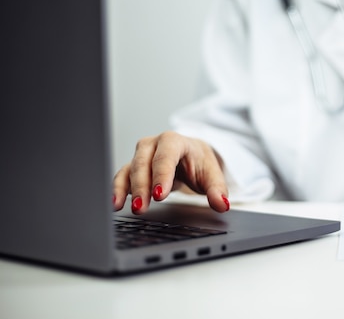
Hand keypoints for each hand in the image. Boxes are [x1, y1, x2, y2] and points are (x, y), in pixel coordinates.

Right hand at [112, 131, 229, 213]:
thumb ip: (217, 189)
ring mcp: (141, 155)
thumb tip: (222, 204)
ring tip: (125, 207)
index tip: (160, 194)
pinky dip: (117, 189)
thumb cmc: (199, 162)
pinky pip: (121, 177)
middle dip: (142, 186)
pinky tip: (115, 203)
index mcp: (175, 141)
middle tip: (142, 207)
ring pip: (130, 169)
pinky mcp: (133, 167)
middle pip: (144, 163)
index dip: (162, 175)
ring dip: (126, 189)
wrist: (191, 156)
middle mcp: (154, 145)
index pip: (166, 155)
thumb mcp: (212, 174)